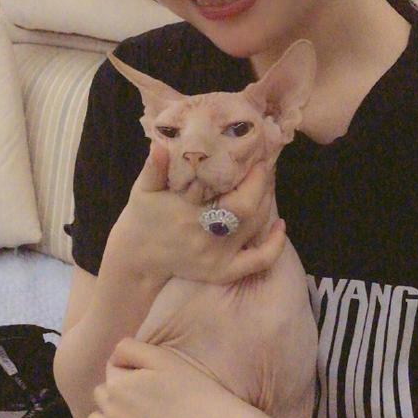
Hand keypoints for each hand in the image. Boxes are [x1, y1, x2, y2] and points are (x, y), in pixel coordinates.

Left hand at [86, 337, 256, 417]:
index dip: (132, 371)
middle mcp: (110, 408)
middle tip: (147, 400)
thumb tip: (113, 359)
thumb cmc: (195, 392)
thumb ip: (130, 349)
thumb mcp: (164, 358)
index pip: (112, 368)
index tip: (153, 380)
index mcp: (118, 382)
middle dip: (117, 393)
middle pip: (102, 393)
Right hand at [104, 142, 285, 285]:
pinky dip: (274, 246)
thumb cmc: (143, 216)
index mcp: (189, 214)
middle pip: (250, 211)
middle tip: (263, 165)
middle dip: (262, 185)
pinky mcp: (222, 271)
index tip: (256, 156)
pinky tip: (280, 225)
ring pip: (255, 229)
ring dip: (266, 203)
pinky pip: (257, 262)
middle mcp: (206, 238)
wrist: (138, 256)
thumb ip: (153, 168)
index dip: (253, 177)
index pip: (234, 196)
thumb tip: (160, 145)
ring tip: (265, 182)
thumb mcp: (143, 190)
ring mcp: (217, 258)